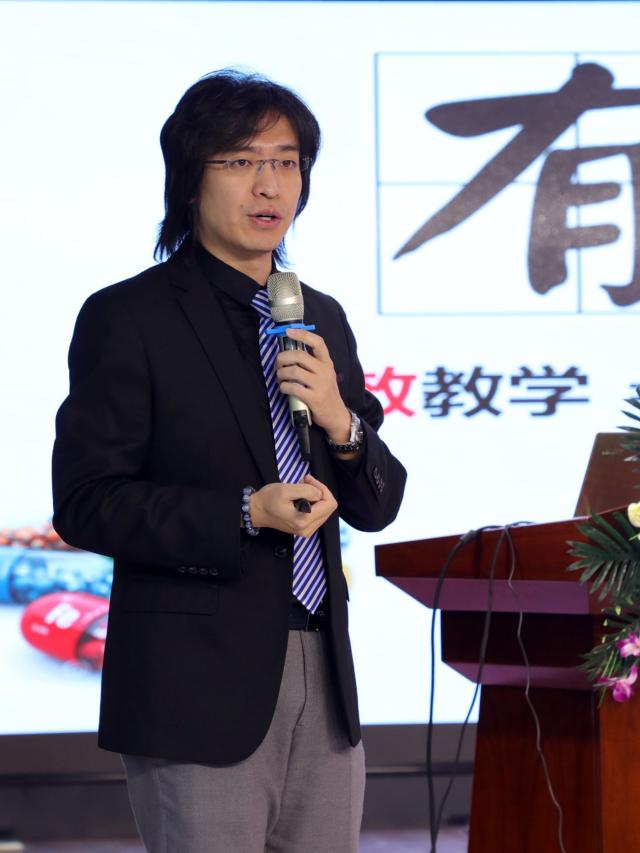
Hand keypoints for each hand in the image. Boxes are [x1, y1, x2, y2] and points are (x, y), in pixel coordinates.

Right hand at [250, 474, 336, 537]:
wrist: (256, 511)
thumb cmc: (268, 500)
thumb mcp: (286, 489)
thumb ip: (307, 490)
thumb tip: (320, 493)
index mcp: (304, 520)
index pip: (329, 503)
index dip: (322, 488)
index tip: (309, 481)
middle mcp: (307, 529)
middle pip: (329, 507)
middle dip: (319, 491)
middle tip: (305, 482)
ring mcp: (307, 530)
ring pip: (325, 510)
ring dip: (316, 496)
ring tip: (301, 488)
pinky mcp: (305, 528)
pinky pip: (318, 514)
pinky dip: (313, 502)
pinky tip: (302, 496)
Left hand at [276, 328, 350, 443]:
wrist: (336, 415)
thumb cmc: (326, 393)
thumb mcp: (325, 375)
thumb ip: (312, 364)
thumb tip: (289, 353)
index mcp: (327, 363)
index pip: (318, 343)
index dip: (302, 334)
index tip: (288, 331)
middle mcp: (325, 371)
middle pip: (300, 356)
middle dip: (283, 358)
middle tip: (278, 363)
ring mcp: (320, 385)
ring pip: (294, 371)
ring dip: (281, 373)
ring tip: (280, 377)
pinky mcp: (314, 398)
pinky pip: (293, 388)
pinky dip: (283, 386)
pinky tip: (283, 388)